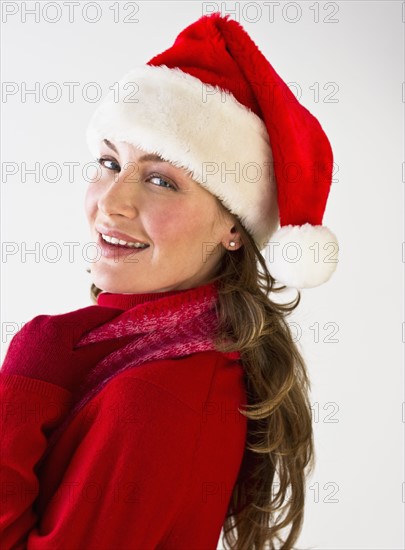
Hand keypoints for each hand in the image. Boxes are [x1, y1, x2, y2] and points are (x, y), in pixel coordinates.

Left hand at [1, 305, 132, 392]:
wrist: (15, 410)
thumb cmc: (50, 390)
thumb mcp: (82, 367)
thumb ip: (105, 348)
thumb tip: (126, 336)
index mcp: (57, 325)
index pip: (92, 313)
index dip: (112, 316)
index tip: (126, 319)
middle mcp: (39, 322)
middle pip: (75, 320)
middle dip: (93, 329)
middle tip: (110, 339)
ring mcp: (27, 331)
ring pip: (60, 328)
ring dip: (74, 336)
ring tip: (86, 352)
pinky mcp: (19, 342)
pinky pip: (45, 336)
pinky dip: (58, 343)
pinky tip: (63, 358)